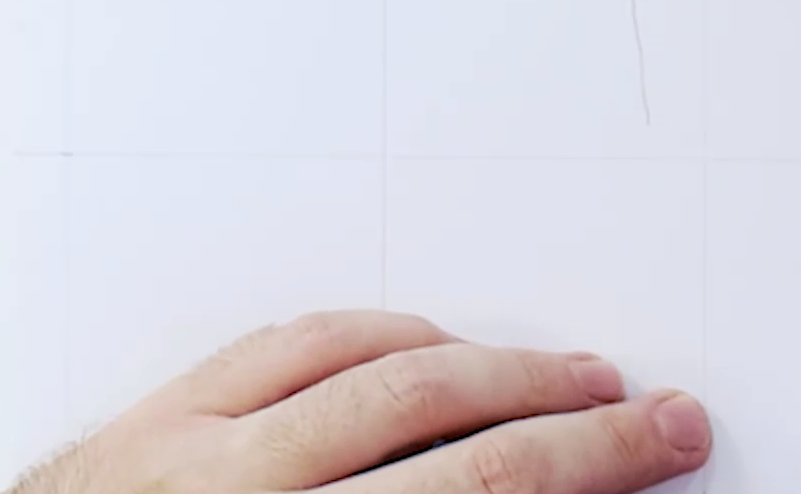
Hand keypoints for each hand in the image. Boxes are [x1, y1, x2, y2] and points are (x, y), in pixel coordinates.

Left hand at [11, 311, 709, 493]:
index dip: (585, 464)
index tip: (661, 444)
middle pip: (437, 421)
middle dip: (564, 413)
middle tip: (648, 414)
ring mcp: (179, 453)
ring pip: (361, 363)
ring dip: (478, 361)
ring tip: (558, 375)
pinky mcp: (139, 426)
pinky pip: (275, 345)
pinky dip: (366, 336)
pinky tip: (422, 345)